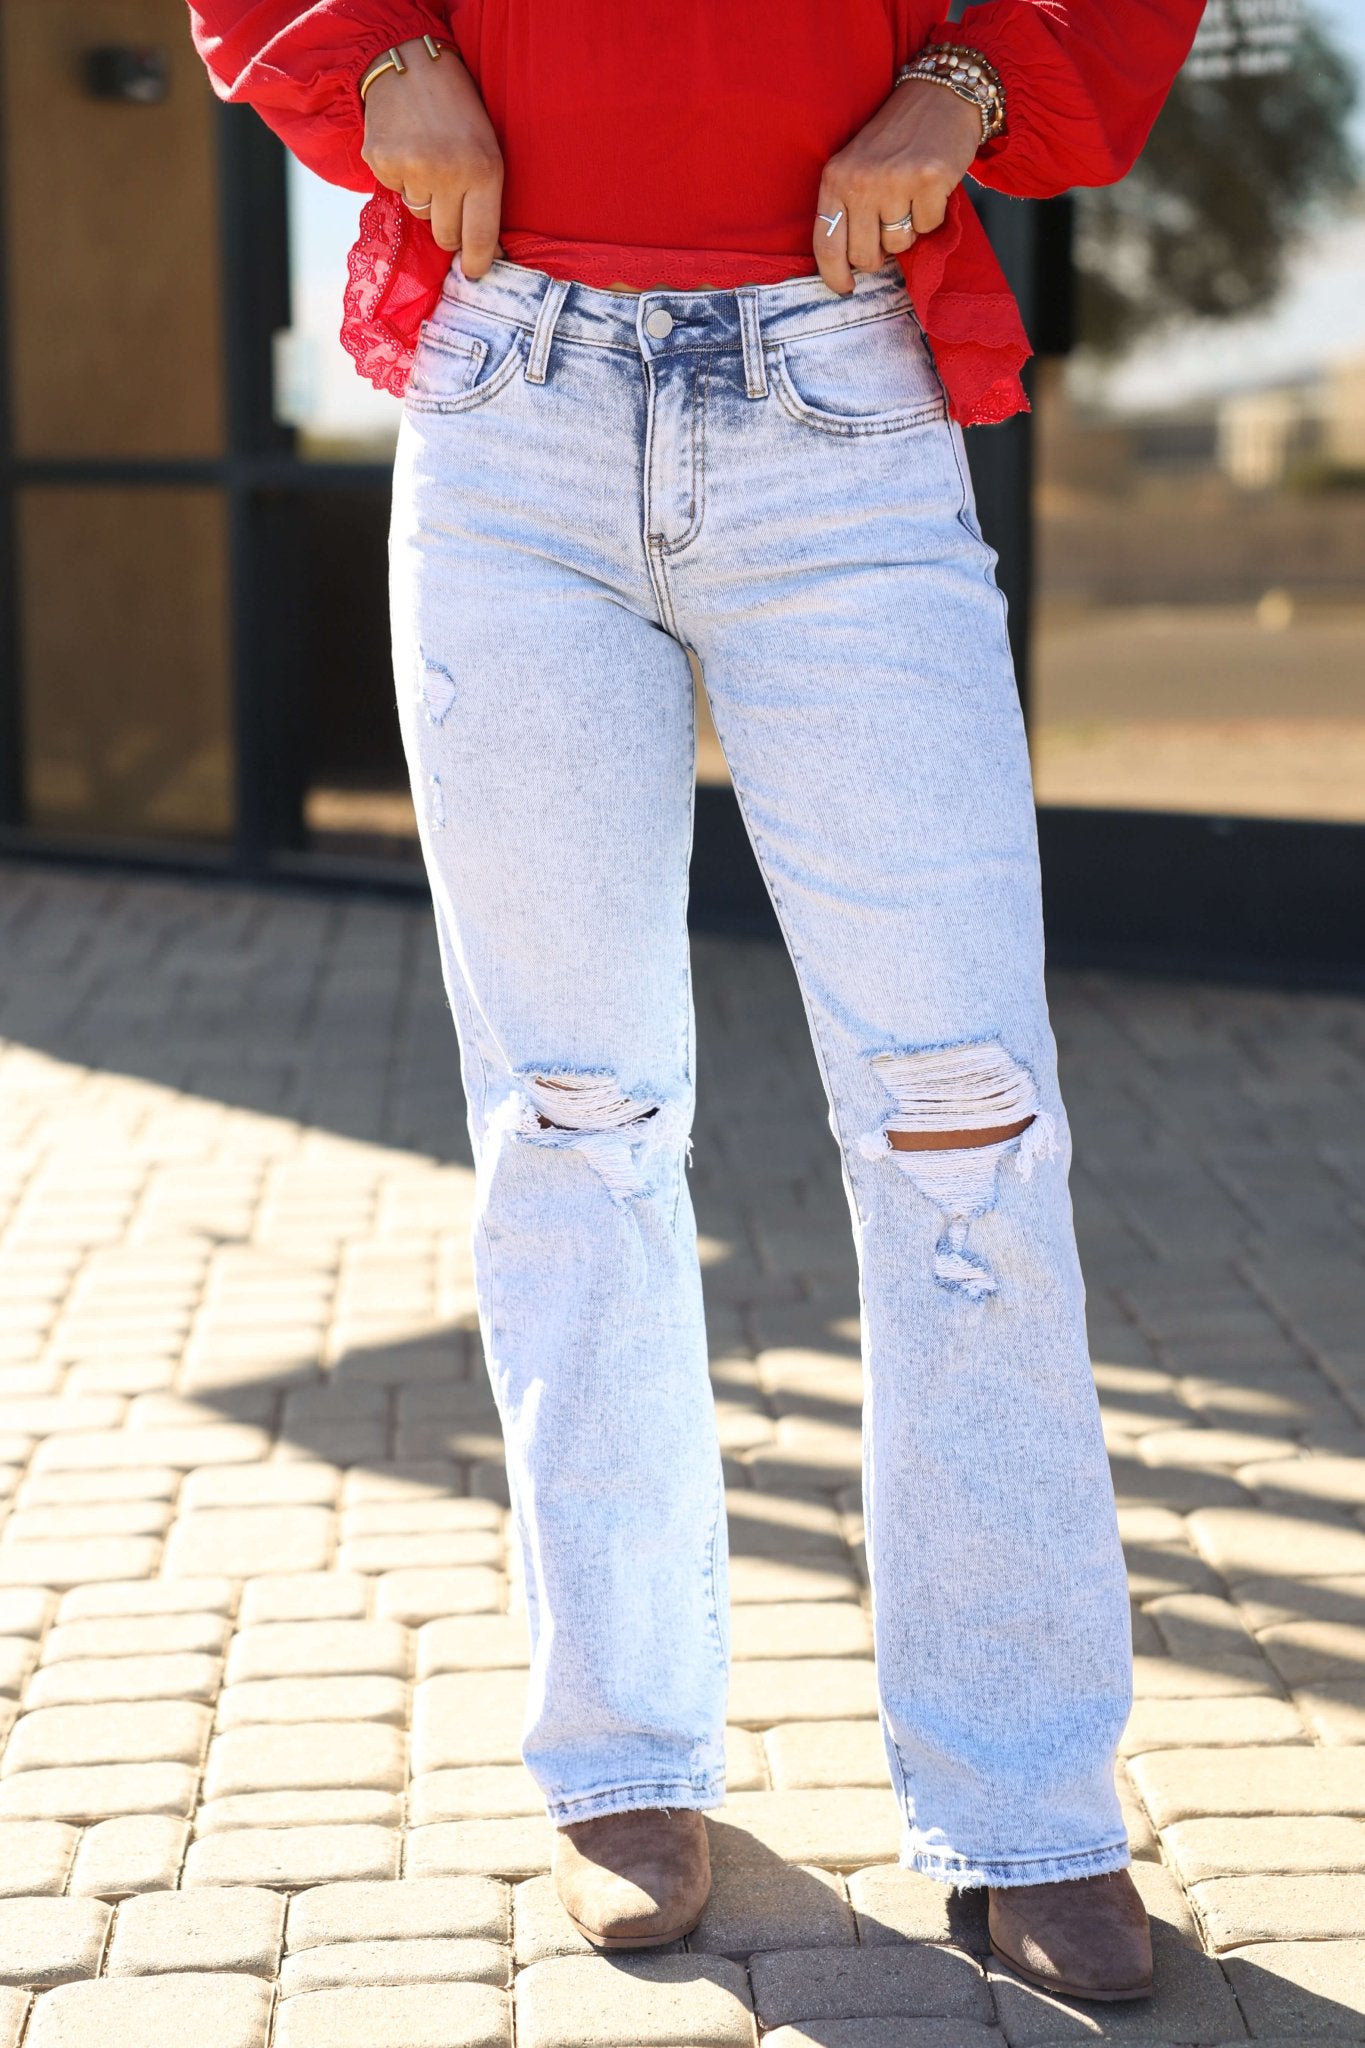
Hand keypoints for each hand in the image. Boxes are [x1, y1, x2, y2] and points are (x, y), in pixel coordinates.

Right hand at [361, 39, 502, 272]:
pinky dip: (400, 177)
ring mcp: (412, 169)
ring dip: (424, 196)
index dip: (478, 262)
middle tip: (448, 199)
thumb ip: (486, 196)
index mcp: (483, 170)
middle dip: (449, 229)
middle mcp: (447, 174)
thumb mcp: (487, 147)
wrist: (412, 62)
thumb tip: (484, 253)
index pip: (480, 238)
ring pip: (420, 214)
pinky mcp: (382, 163)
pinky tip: (406, 147)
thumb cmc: (458, 109)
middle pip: (446, 236)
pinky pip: (395, 192)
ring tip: (427, 158)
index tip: (476, 273)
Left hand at [814, 80, 982, 294]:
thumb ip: (848, 208)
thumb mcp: (857, 166)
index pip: (826, 244)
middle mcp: (861, 180)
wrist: (939, 96)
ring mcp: (895, 181)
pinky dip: (932, 214)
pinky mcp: (928, 181)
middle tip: (888, 227)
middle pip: (864, 256)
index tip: (844, 288)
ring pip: (898, 245)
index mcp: (836, 178)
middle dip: (879, 253)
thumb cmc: (896, 139)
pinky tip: (929, 187)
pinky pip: (928, 228)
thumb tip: (852, 265)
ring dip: (907, 231)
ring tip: (909, 198)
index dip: (834, 275)